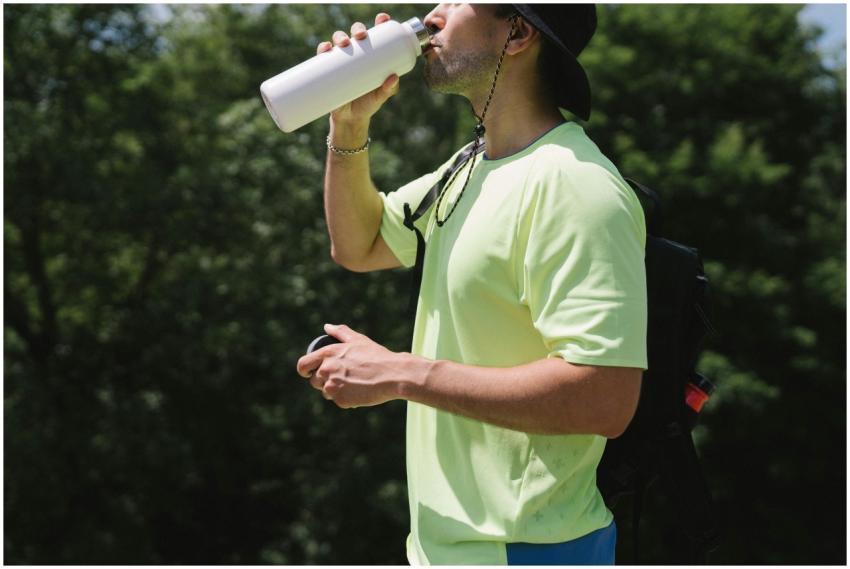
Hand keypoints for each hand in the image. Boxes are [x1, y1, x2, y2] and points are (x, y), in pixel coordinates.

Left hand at [296, 323, 418, 408]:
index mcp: (328, 354)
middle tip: (342, 378)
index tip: (309, 373)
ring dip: (335, 390)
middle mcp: (327, 370)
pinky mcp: (341, 400)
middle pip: (314, 381)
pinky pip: (338, 401)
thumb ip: (340, 332)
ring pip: (325, 392)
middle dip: (324, 380)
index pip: (303, 365)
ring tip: (353, 384)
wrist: (393, 375)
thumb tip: (326, 327)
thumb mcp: (358, 340)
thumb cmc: (377, 356)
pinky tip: (359, 392)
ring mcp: (333, 386)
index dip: (304, 370)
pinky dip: (346, 399)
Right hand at [317, 13, 400, 125]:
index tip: (382, 18)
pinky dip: (323, 48)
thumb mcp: (380, 97)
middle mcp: (356, 54)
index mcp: (372, 56)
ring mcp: (341, 60)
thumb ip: (389, 89)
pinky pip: (323, 55)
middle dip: (358, 29)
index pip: (376, 35)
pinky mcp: (327, 69)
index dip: (380, 23)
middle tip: (361, 35)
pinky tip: (326, 48)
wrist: (350, 119)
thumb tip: (394, 77)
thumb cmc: (368, 104)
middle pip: (356, 33)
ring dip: (340, 36)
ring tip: (344, 43)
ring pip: (339, 40)